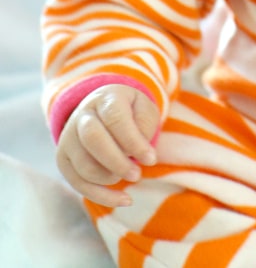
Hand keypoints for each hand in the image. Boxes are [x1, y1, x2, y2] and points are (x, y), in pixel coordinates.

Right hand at [56, 83, 158, 205]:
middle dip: (117, 162)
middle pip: (93, 139)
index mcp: (106, 98)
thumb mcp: (143, 109)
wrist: (103, 110)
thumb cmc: (130, 112)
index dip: (133, 141)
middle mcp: (82, 116)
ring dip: (110, 179)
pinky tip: (123, 199)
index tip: (151, 159)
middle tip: (137, 175)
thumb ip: (144, 125)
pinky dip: (102, 196)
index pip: (115, 118)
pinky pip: (78, 184)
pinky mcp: (63, 160)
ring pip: (84, 165)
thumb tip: (139, 154)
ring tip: (130, 175)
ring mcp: (68, 138)